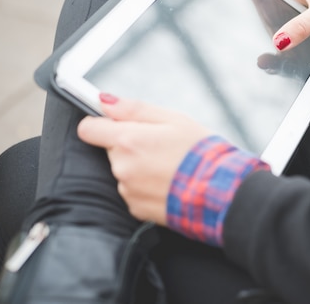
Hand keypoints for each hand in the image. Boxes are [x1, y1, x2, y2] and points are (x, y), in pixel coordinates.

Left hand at [77, 94, 211, 224]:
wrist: (220, 193)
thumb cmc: (202, 153)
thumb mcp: (174, 119)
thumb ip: (134, 109)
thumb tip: (104, 101)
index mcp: (128, 140)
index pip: (88, 129)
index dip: (100, 123)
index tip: (113, 123)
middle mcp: (122, 167)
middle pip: (111, 150)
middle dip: (129, 145)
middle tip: (160, 146)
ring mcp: (128, 190)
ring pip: (123, 171)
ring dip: (139, 168)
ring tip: (168, 167)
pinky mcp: (136, 209)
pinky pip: (133, 191)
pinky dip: (146, 187)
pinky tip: (168, 183)